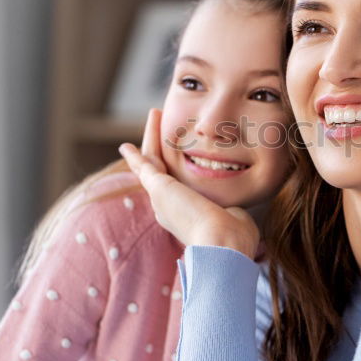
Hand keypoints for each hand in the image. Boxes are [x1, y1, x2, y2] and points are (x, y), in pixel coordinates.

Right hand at [118, 108, 259, 258]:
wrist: (222, 246)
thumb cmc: (235, 239)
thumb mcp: (234, 218)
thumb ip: (230, 210)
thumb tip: (233, 210)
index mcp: (186, 215)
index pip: (178, 186)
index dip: (177, 167)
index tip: (182, 153)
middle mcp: (169, 208)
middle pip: (161, 170)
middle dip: (160, 146)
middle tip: (160, 123)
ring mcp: (162, 199)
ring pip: (153, 162)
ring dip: (152, 138)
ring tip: (154, 115)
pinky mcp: (159, 189)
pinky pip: (144, 167)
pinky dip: (135, 155)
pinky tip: (125, 146)